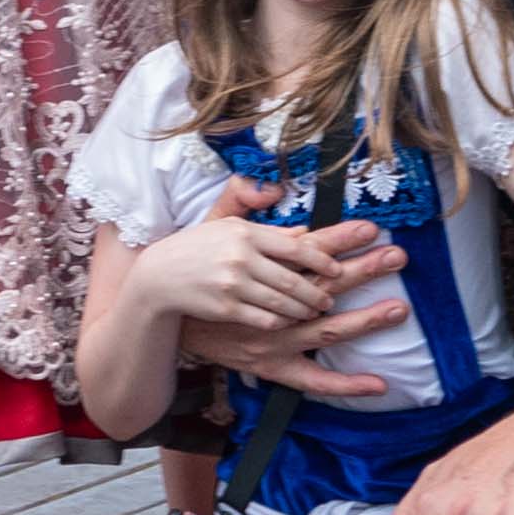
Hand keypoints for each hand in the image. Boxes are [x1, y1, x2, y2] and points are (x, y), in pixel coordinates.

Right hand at [172, 172, 397, 401]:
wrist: (155, 281)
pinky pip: (266, 318)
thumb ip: (247, 201)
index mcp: (246, 233)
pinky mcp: (227, 310)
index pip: (296, 243)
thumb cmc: (193, 248)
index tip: (349, 256)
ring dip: (310, 306)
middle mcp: (242, 257)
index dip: (328, 251)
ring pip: (287, 301)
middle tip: (357, 282)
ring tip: (327, 306)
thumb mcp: (218, 219)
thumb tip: (275, 190)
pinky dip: (284, 320)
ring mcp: (234, 286)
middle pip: (298, 275)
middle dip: (335, 280)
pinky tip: (299, 324)